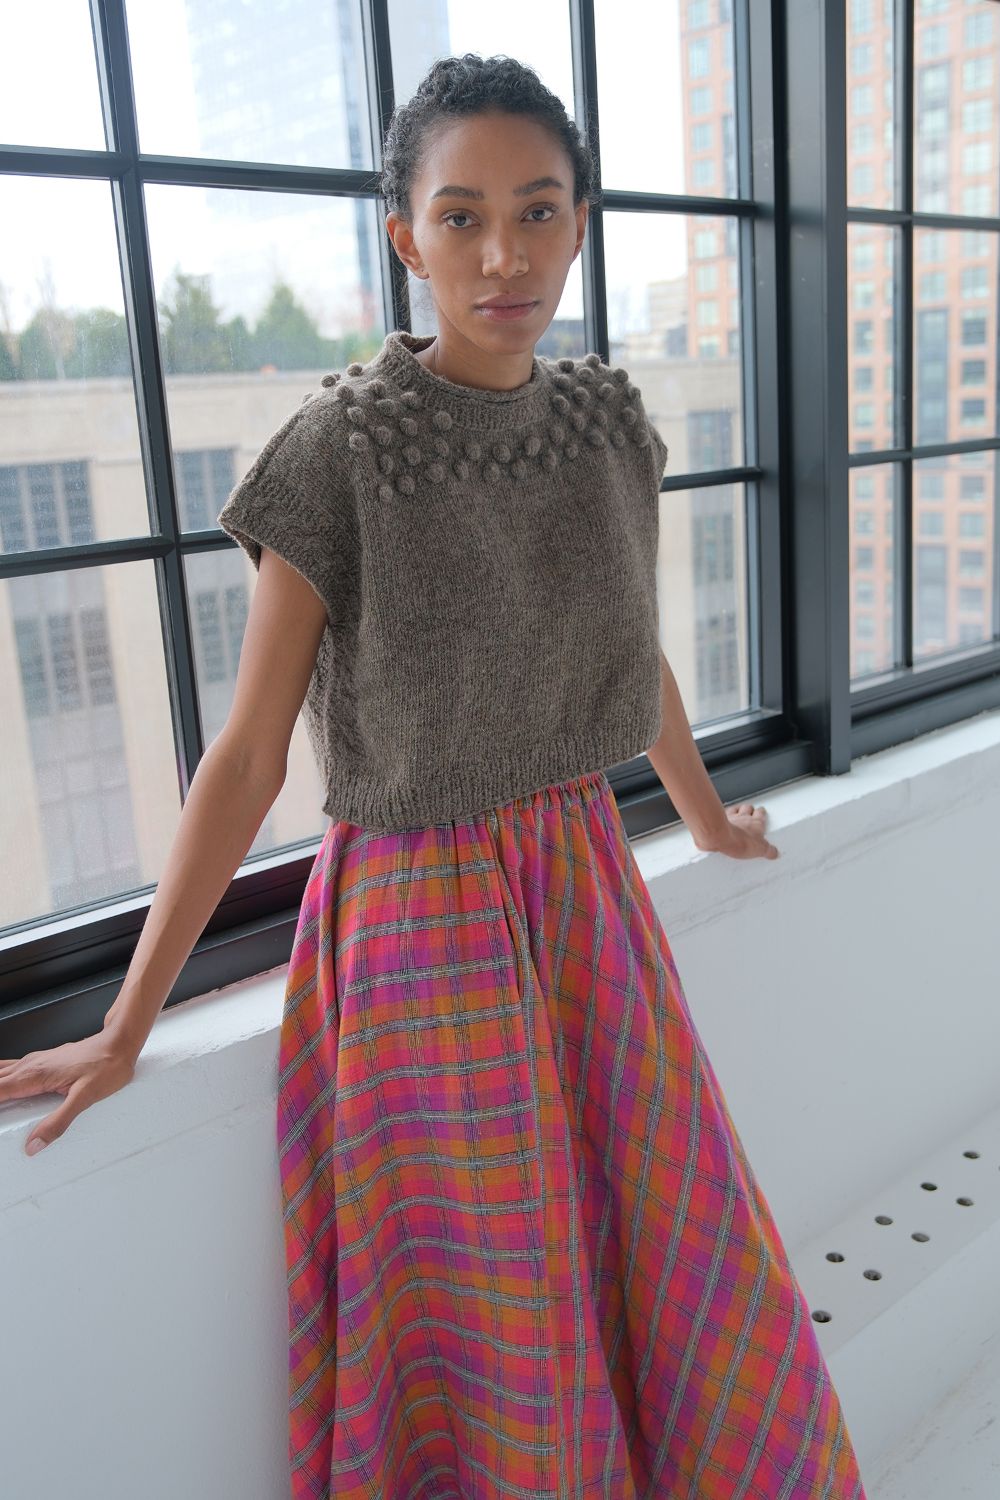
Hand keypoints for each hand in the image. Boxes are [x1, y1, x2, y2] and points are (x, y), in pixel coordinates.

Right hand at [1, 1031, 138, 1156]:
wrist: (119, 1043)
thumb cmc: (106, 1065)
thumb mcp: (85, 1098)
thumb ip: (58, 1122)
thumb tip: (34, 1144)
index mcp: (35, 1075)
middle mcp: (31, 1066)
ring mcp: (35, 1062)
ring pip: (0, 1073)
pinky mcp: (42, 1061)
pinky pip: (10, 1069)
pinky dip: (0, 1078)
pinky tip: (2, 1084)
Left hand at [696, 802, 779, 860]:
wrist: (721, 837)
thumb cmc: (740, 842)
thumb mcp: (761, 850)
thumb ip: (769, 851)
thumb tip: (774, 853)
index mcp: (756, 823)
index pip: (761, 814)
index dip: (761, 813)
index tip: (762, 812)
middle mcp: (744, 817)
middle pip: (748, 808)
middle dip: (750, 809)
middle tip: (750, 811)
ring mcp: (731, 817)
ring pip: (736, 808)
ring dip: (738, 809)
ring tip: (738, 811)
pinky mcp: (720, 820)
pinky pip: (723, 813)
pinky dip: (724, 814)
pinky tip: (723, 817)